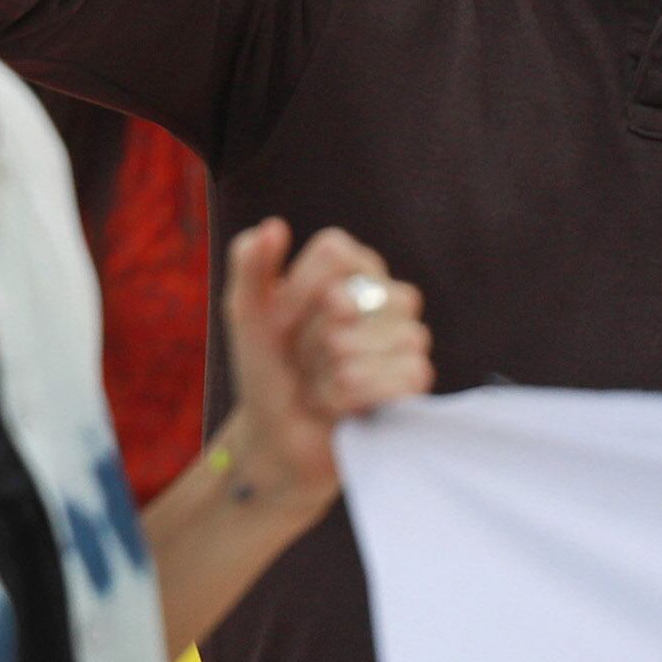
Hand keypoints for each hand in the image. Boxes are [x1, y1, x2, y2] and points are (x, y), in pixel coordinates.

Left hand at [201, 220, 429, 512]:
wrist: (277, 436)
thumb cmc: (265, 367)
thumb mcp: (246, 314)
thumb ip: (250, 264)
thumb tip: (274, 226)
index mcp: (350, 266)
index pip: (336, 251)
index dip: (300, 288)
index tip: (282, 316)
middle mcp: (386, 295)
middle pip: (347, 300)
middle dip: (309, 337)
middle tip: (301, 357)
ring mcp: (407, 338)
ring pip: (371, 339)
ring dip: (328, 372)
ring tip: (319, 383)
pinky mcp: (415, 382)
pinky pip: (400, 376)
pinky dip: (354, 396)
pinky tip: (339, 405)